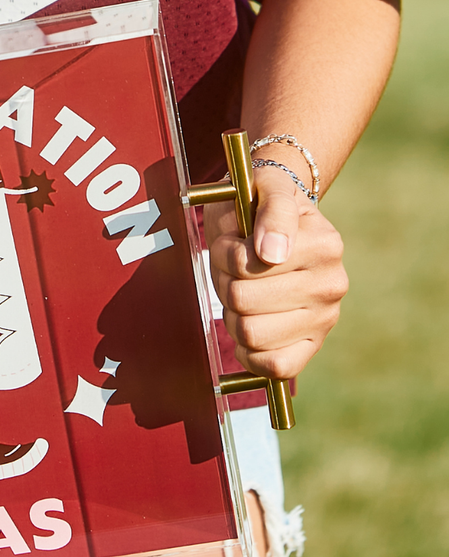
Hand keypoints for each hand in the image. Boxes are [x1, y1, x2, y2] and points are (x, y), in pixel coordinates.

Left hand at [204, 165, 346, 380]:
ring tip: (243, 292)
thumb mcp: (266, 189)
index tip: (235, 239)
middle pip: (242, 300)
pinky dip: (250, 352)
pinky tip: (249, 326)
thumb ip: (273, 212)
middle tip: (234, 268)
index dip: (225, 253)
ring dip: (232, 314)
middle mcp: (332, 284)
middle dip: (225, 282)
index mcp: (324, 245)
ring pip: (250, 333)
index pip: (244, 264)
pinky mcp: (313, 345)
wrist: (276, 218)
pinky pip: (276, 367)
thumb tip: (272, 253)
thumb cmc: (261, 203)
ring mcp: (325, 319)